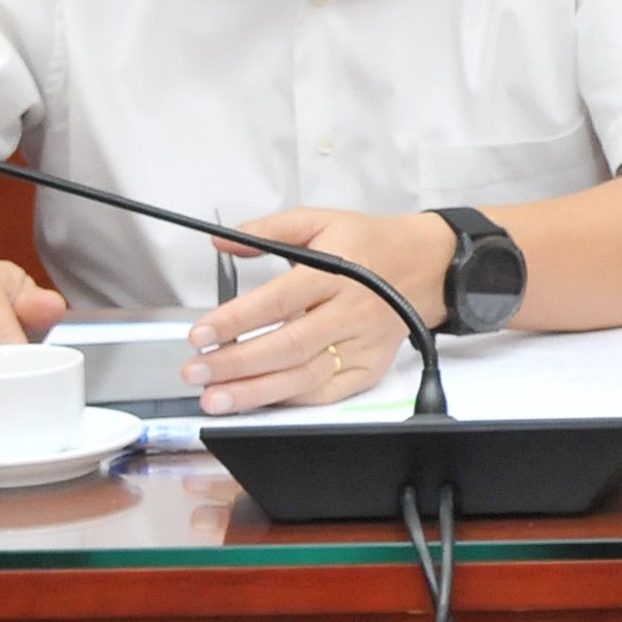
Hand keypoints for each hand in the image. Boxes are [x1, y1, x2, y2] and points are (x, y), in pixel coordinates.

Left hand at [185, 207, 454, 412]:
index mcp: (339, 271)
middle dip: (237, 363)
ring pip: (304, 376)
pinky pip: (325, 393)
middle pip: (289, 345)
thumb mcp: (323, 221)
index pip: (281, 299)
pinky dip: (288, 400)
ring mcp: (363, 345)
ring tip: (213, 398)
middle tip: (194, 371)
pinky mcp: (370, 368)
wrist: (427, 265)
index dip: (238, 319)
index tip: (200, 333)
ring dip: (254, 391)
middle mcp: (351, 312)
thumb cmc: (368, 244)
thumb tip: (222, 242)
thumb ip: (271, 229)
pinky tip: (255, 401)